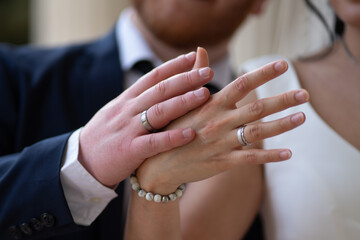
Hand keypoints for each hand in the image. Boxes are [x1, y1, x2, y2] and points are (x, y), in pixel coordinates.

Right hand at [78, 51, 213, 186]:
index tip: (193, 57)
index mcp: (127, 100)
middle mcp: (128, 110)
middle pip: (160, 90)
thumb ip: (137, 101)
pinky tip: (190, 133)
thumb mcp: (117, 112)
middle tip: (208, 72)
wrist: (81, 163)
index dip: (173, 66)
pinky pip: (154, 143)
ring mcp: (129, 130)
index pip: (152, 77)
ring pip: (159, 111)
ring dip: (183, 101)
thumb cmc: (104, 137)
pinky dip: (172, 138)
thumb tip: (158, 89)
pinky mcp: (130, 151)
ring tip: (204, 94)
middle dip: (186, 79)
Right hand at [136, 58, 308, 193]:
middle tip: (304, 94)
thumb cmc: (171, 127)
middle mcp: (218, 122)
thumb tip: (200, 49)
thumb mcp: (179, 100)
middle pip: (256, 108)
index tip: (282, 65)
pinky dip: (269, 155)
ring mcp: (221, 143)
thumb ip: (194, 76)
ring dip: (281, 125)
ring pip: (257, 132)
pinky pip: (249, 158)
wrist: (158, 164)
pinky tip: (288, 153)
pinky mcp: (222, 162)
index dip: (262, 74)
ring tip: (302, 117)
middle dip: (281, 100)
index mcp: (210, 105)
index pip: (240, 84)